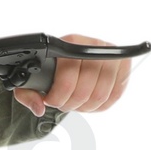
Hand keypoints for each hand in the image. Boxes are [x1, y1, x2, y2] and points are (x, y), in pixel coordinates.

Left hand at [12, 37, 132, 118]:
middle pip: (85, 90)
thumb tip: (39, 108)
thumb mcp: (30, 79)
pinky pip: (114, 96)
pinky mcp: (123, 66)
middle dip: (70, 104)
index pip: (68, 78)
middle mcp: (93, 44)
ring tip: (74, 102)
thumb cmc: (49, 68)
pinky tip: (87, 101)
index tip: (50, 99)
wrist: (70, 58)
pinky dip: (99, 106)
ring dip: (85, 107)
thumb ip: (27, 93)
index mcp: (70, 41)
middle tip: (62, 103)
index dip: (58, 96)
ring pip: (101, 96)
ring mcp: (111, 54)